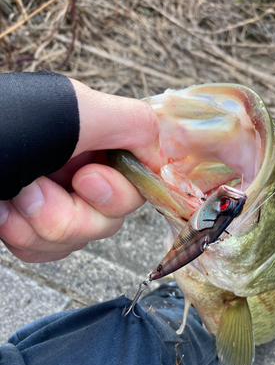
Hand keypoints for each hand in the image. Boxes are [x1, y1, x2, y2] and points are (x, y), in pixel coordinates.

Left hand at [0, 79, 159, 262]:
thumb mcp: (70, 111)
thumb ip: (133, 122)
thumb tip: (170, 147)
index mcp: (93, 140)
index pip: (138, 179)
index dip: (119, 191)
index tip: (88, 180)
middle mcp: (77, 170)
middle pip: (111, 218)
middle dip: (72, 214)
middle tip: (35, 189)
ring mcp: (54, 201)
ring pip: (80, 240)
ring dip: (43, 227)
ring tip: (11, 201)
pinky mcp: (30, 226)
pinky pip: (49, 253)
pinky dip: (26, 240)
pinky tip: (4, 217)